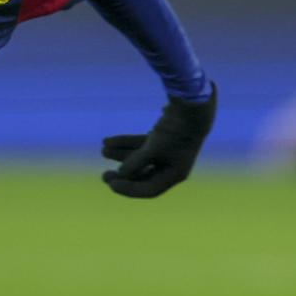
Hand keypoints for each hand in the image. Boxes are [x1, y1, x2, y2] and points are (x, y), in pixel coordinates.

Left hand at [101, 83, 216, 199]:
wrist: (191, 106)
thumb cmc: (175, 131)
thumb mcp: (153, 149)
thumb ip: (136, 162)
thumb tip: (120, 174)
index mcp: (174, 174)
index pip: (149, 189)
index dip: (129, 189)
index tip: (112, 184)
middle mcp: (170, 166)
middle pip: (142, 177)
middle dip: (122, 175)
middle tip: (104, 176)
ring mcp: (165, 152)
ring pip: (138, 158)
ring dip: (120, 155)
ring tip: (103, 150)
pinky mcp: (160, 139)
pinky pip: (140, 145)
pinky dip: (125, 143)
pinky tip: (107, 140)